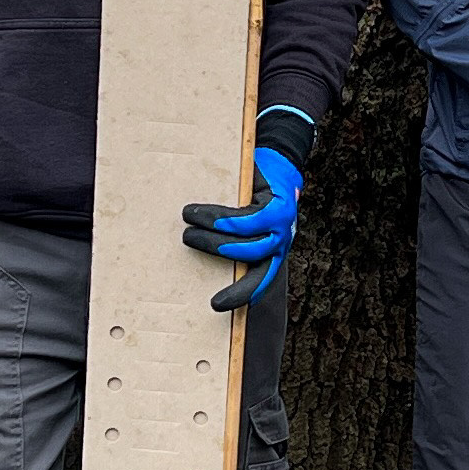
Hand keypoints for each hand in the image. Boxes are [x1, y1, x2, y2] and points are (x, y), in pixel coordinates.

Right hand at [182, 145, 305, 312]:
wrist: (276, 163)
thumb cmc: (252, 197)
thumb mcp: (246, 223)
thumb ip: (232, 240)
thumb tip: (190, 258)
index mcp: (273, 253)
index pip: (262, 282)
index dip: (242, 297)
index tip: (216, 306)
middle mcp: (280, 243)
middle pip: (257, 270)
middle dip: (234, 284)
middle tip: (210, 293)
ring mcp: (281, 225)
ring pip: (247, 244)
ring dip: (213, 239)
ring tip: (187, 228)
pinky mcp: (276, 206)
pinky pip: (246, 219)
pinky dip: (219, 218)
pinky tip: (198, 213)